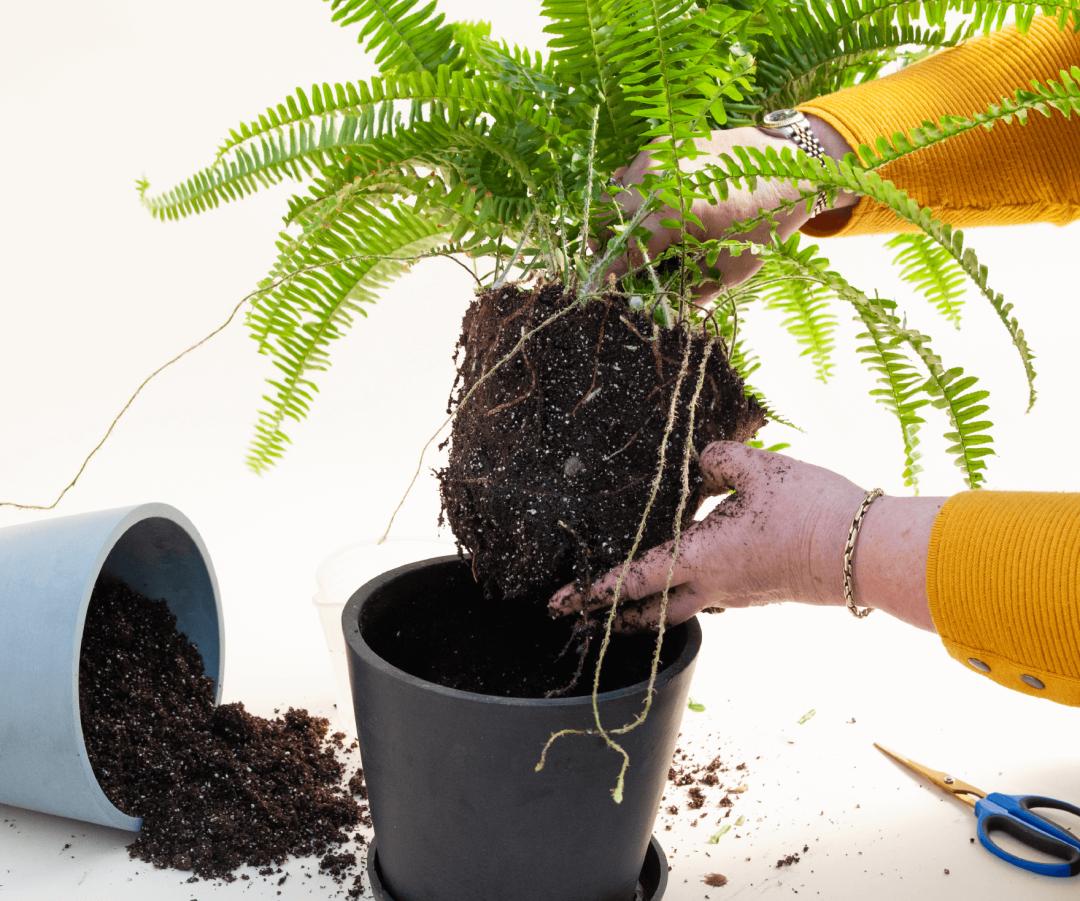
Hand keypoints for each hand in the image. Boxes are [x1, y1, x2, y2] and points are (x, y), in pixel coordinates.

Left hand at [548, 442, 941, 631]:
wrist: (867, 552)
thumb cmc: (811, 509)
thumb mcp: (761, 468)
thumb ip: (720, 459)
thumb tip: (701, 458)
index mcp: (702, 557)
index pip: (633, 579)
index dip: (593, 591)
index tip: (561, 603)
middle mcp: (714, 586)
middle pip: (650, 613)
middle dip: (614, 617)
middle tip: (586, 617)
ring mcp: (738, 595)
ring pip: (681, 609)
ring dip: (651, 608)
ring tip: (630, 599)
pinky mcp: (760, 593)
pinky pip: (712, 598)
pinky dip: (688, 593)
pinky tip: (691, 573)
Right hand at [602, 118, 856, 293]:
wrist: (789, 163)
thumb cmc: (763, 219)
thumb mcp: (729, 268)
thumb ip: (691, 295)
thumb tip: (663, 315)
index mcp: (667, 210)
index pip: (622, 253)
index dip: (614, 277)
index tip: (607, 292)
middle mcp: (652, 178)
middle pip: (605, 222)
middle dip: (611, 249)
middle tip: (624, 269)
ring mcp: (653, 158)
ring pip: (611, 198)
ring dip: (617, 222)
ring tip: (638, 244)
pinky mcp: (659, 147)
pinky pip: (627, 178)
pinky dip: (630, 199)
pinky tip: (652, 215)